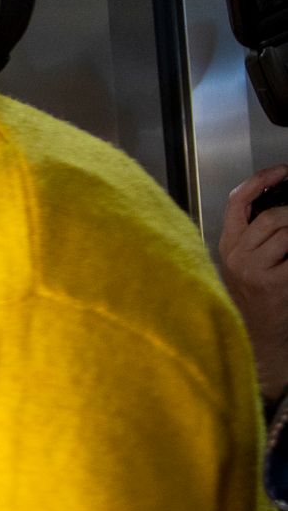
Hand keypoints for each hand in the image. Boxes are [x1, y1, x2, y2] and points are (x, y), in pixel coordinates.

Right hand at [218, 166, 287, 401]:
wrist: (259, 340)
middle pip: (270, 216)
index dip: (261, 180)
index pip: (238, 202)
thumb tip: (280, 208)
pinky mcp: (275, 283)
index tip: (282, 170)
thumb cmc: (257, 299)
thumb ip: (255, 234)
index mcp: (228, 246)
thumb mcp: (246, 263)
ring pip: (285, 230)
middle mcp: (237, 256)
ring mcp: (255, 270)